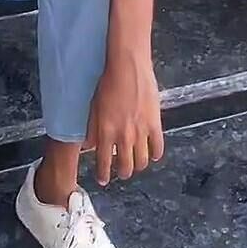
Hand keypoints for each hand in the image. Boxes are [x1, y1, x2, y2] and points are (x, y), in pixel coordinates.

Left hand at [85, 50, 163, 186]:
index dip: (103, 174)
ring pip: (142, 161)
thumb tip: (88, 145)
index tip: (103, 179)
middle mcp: (123, 137)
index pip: (103, 163)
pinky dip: (155, 154)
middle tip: (121, 173)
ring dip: (138, 166)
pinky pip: (157, 147)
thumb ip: (92, 130)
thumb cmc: (107, 83)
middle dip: (122, 173)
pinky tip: (152, 155)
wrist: (127, 68)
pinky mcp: (155, 124)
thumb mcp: (93, 108)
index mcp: (105, 133)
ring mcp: (140, 132)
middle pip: (125, 166)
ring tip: (136, 164)